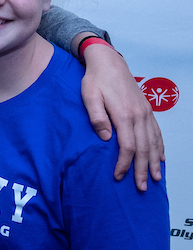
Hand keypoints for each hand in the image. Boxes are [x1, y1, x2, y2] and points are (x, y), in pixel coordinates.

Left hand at [80, 43, 164, 190]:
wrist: (108, 62)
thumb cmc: (95, 80)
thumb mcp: (89, 96)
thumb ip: (97, 117)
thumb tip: (106, 138)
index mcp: (124, 114)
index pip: (127, 147)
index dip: (124, 164)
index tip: (118, 177)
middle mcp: (139, 115)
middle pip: (144, 148)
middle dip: (143, 170)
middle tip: (142, 188)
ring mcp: (145, 112)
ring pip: (153, 142)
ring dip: (155, 162)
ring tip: (156, 178)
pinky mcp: (146, 110)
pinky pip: (157, 132)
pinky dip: (160, 146)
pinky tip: (161, 157)